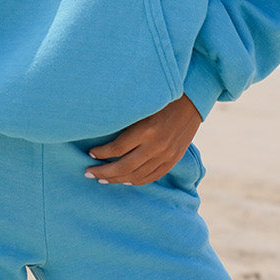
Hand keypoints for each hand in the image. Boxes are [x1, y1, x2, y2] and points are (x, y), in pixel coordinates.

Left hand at [84, 94, 201, 185]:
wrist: (192, 101)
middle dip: (103, 172)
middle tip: (87, 172)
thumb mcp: (142, 106)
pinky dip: (136, 180)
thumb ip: (126, 122)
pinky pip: (151, 176)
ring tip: (101, 179)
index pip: (116, 148)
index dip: (101, 153)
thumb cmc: (162, 99)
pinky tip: (124, 180)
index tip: (90, 153)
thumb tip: (101, 133)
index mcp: (146, 129)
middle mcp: (155, 145)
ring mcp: (165, 155)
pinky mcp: (173, 160)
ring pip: (136, 175)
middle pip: (123, 166)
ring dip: (116, 179)